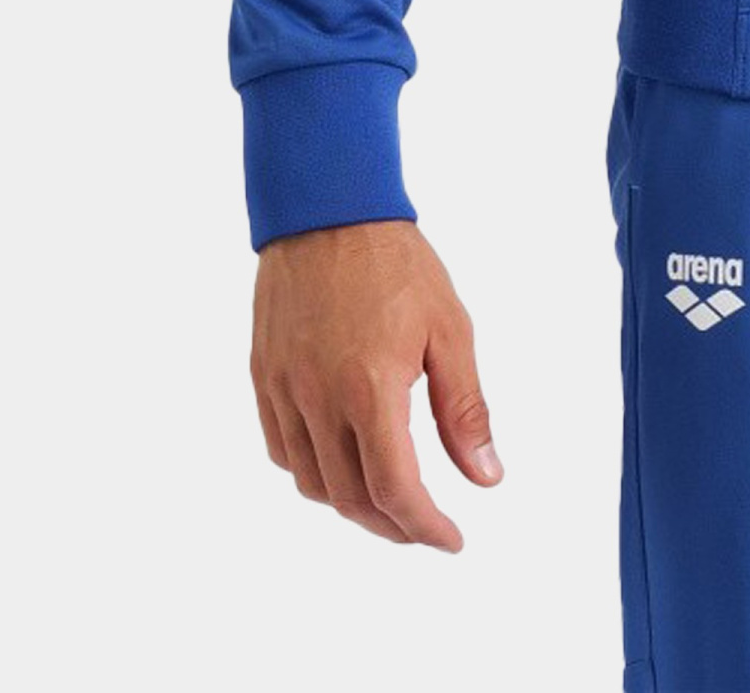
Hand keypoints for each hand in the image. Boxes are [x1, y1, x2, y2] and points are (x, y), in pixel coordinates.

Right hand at [250, 217, 503, 549]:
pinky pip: (283, 452)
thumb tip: (486, 477)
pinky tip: (343, 462)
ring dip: (353, 506)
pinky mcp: (263, 378)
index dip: (425, 527)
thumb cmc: (396, 263)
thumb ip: (465, 410)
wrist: (328, 210)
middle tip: (427, 527)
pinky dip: (314, 473)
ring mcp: (283, 391)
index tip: (452, 539)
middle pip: (353, 499)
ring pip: (313, 484)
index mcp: (371, 388)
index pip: (396, 490)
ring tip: (390, 501)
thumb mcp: (450, 329)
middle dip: (394, 526)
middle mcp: (318, 399)